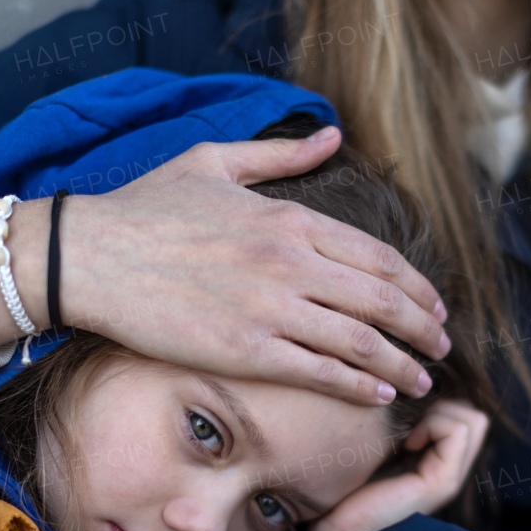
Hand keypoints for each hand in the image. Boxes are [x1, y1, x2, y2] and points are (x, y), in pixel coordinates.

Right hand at [0, 130, 449, 404]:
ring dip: (401, 364)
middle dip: (423, 329)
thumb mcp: (216, 162)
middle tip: (442, 348)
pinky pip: (319, 372)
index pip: (379, 258)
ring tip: (422, 381)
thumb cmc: (147, 207)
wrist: (89, 255)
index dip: (417, 287)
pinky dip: (357, 385)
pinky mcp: (245, 351)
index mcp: (289, 218)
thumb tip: (333, 135)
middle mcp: (291, 263)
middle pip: (383, 301)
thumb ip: (282, 154)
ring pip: (361, 341)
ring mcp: (270, 309)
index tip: (435, 306)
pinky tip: (378, 395)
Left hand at [300, 400, 488, 530]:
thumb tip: (406, 390)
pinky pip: (457, 432)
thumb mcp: (375, 448)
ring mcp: (450, 478)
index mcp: (436, 462)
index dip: (438, 400)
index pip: (465, 413)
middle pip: (475, 415)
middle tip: (408, 417)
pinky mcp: (443, 483)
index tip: (402, 414)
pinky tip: (406, 441)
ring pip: (473, 419)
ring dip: (439, 412)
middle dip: (443, 402)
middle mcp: (450, 470)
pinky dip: (434, 424)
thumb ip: (397, 427)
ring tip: (407, 431)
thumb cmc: (344, 491)